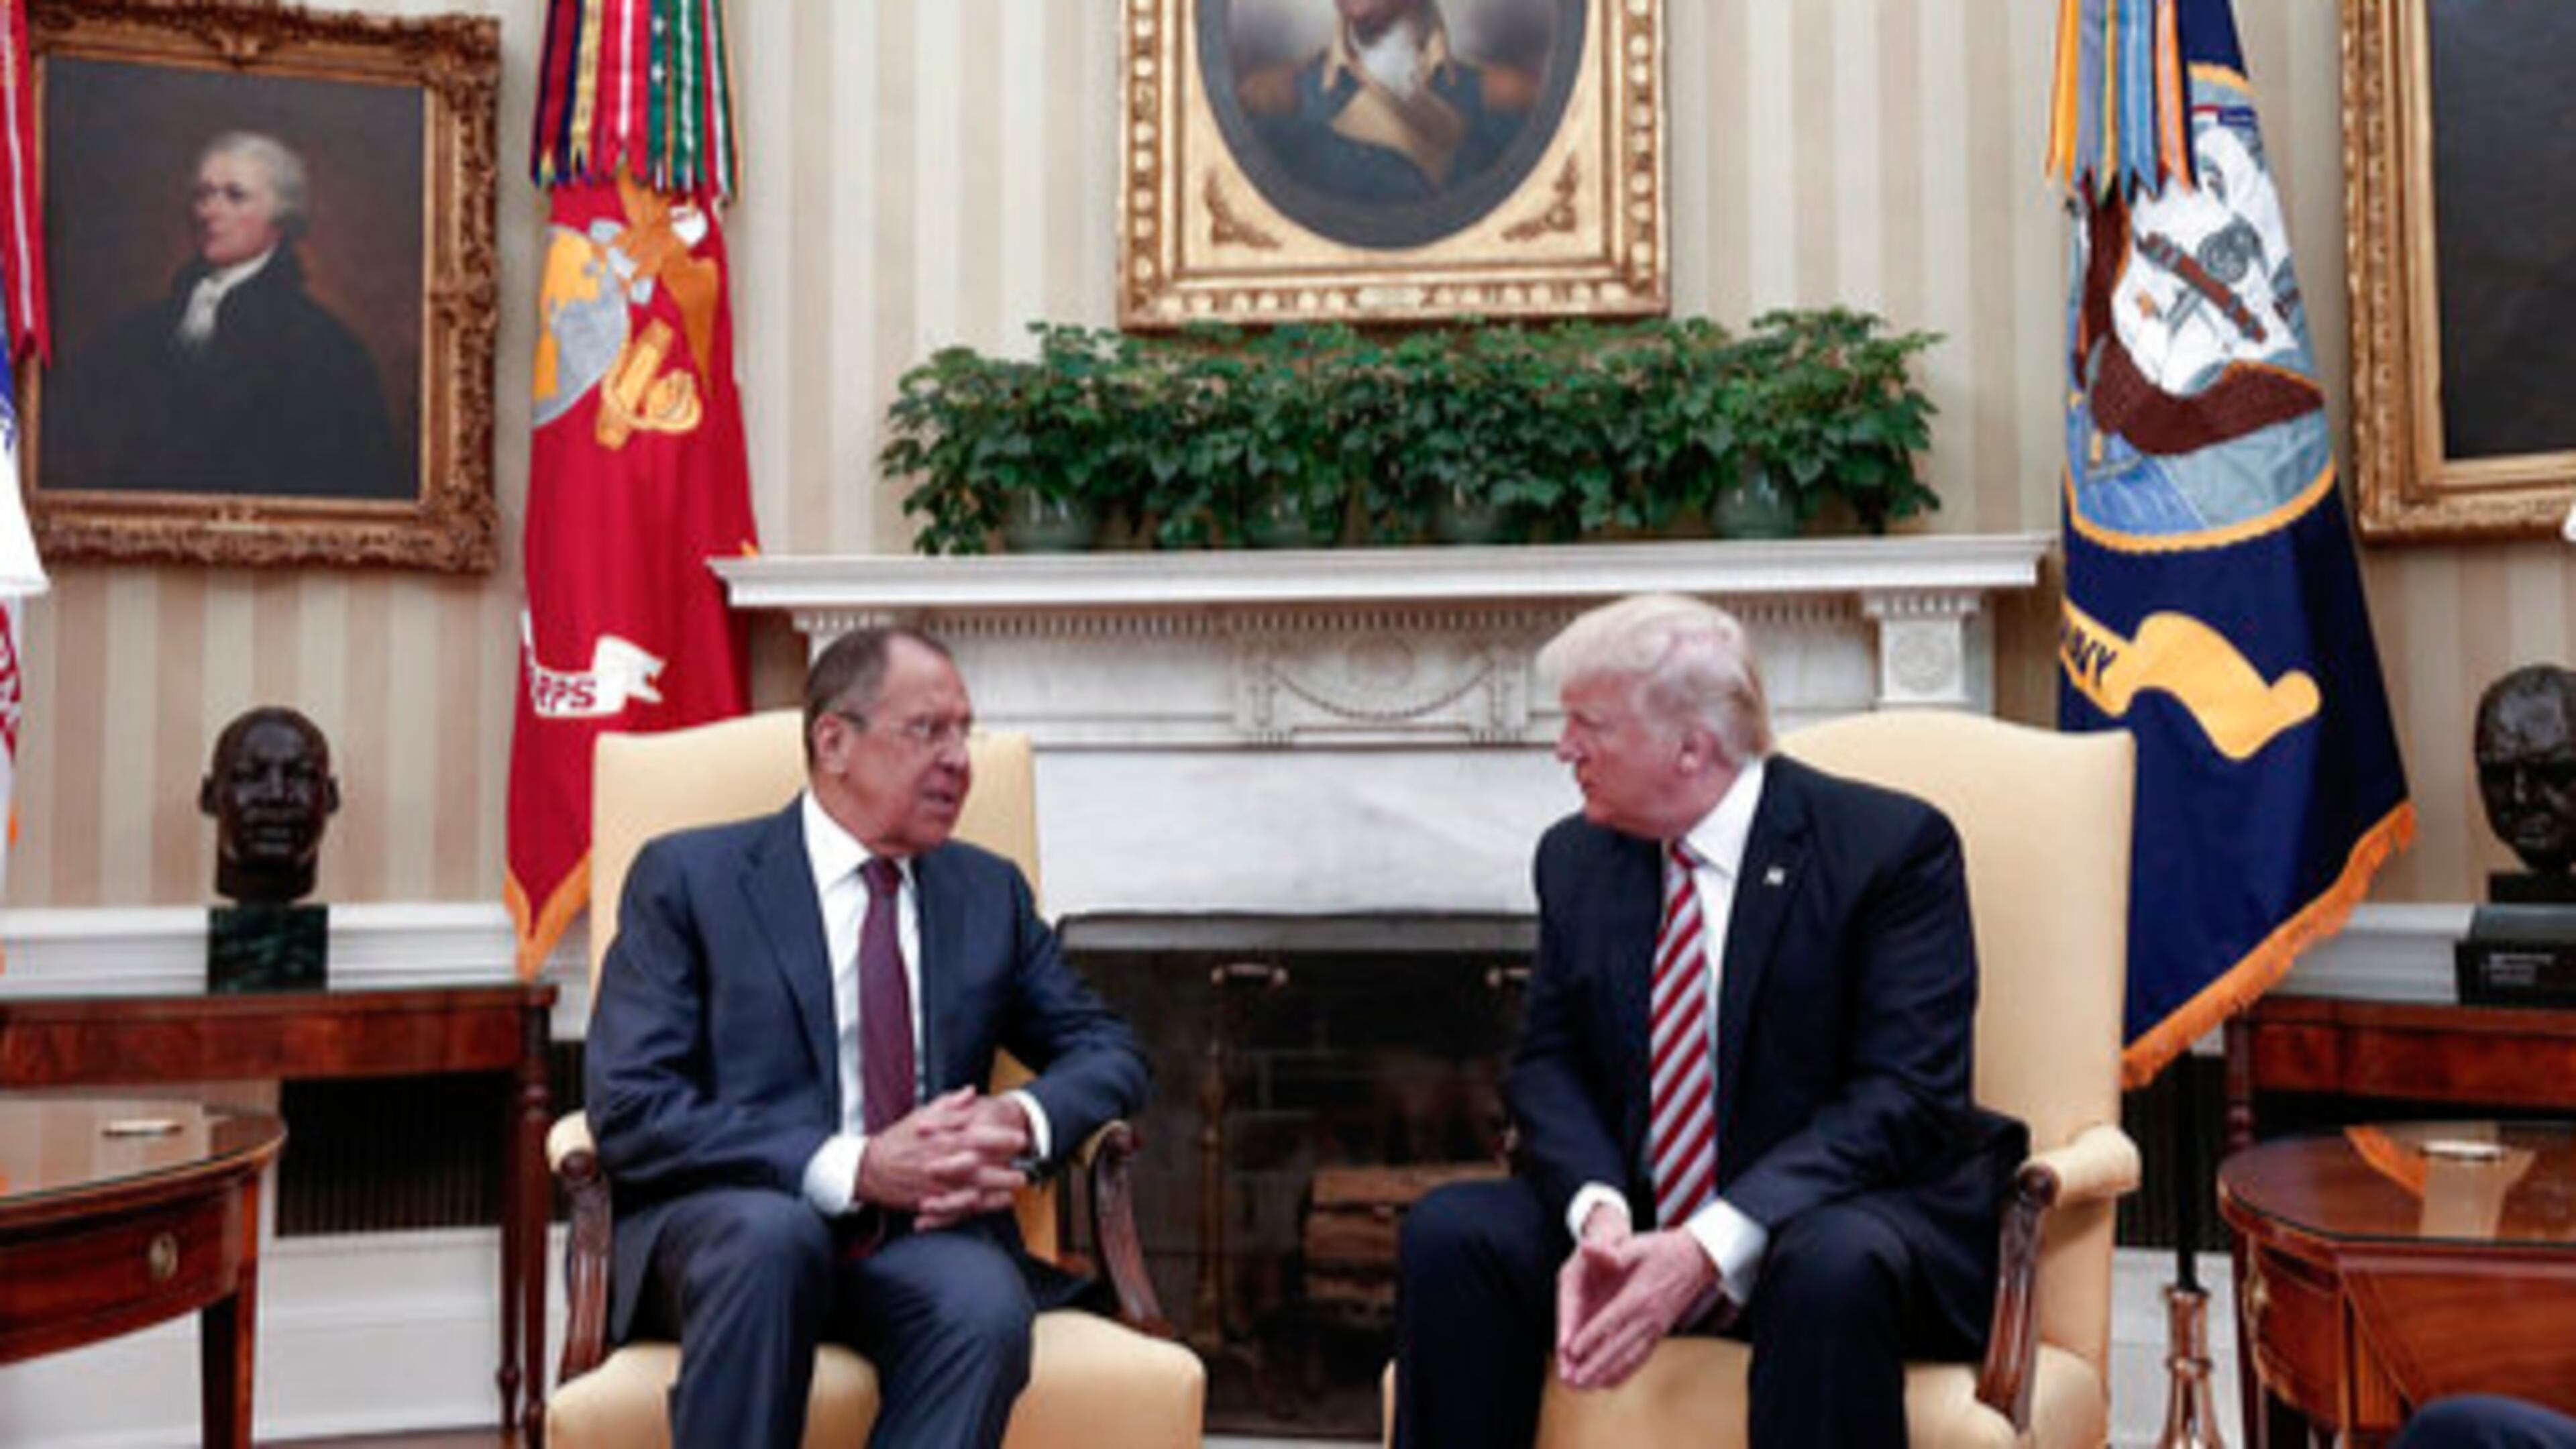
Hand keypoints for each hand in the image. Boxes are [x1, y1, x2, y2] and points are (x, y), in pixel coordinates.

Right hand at [855, 1088, 1030, 1227]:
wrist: (870, 1169)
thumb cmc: (897, 1140)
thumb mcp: (921, 1114)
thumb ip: (949, 1104)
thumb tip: (971, 1092)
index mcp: (941, 1138)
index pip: (977, 1137)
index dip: (1001, 1138)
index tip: (1020, 1138)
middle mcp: (942, 1162)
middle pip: (980, 1166)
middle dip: (1006, 1168)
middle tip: (1026, 1167)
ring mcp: (938, 1184)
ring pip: (974, 1188)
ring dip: (998, 1188)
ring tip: (1017, 1186)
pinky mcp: (933, 1201)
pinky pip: (962, 1206)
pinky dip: (982, 1206)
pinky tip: (999, 1202)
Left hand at [1553, 1227, 1717, 1390]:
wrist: (1696, 1260)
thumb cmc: (1661, 1250)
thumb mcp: (1635, 1245)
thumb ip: (1610, 1250)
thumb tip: (1584, 1247)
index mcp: (1638, 1296)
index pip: (1611, 1320)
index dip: (1591, 1337)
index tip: (1572, 1351)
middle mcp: (1648, 1317)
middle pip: (1618, 1346)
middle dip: (1595, 1365)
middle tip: (1574, 1379)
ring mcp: (1655, 1327)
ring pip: (1629, 1357)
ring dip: (1607, 1373)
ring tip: (1585, 1386)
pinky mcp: (1659, 1332)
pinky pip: (1641, 1357)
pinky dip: (1625, 1372)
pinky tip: (1610, 1383)